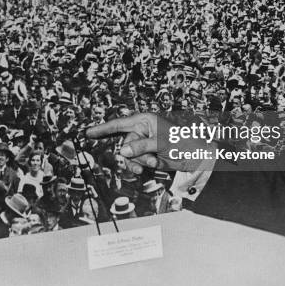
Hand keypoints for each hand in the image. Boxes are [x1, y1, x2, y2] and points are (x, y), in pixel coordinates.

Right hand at [86, 113, 215, 174]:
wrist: (196, 157)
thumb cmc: (183, 141)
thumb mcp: (160, 142)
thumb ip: (140, 146)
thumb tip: (123, 150)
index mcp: (144, 120)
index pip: (119, 124)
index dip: (102, 129)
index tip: (88, 133)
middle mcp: (142, 130)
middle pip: (125, 143)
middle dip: (134, 154)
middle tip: (148, 159)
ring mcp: (144, 143)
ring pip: (129, 155)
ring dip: (138, 161)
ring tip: (152, 162)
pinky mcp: (147, 155)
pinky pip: (136, 162)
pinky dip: (141, 165)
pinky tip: (152, 165)